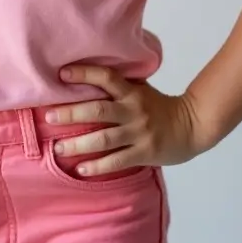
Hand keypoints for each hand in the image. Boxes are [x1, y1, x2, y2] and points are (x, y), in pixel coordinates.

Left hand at [46, 65, 206, 178]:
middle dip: (71, 113)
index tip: (62, 73)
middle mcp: (133, 110)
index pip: (107, 77)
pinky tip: (81, 169)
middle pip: (98, 110)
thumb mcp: (141, 89)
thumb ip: (120, 85)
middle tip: (49, 117)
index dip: (85, 74)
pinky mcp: (144, 152)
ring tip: (59, 148)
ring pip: (104, 139)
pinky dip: (97, 166)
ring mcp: (138, 132)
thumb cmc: (159, 106)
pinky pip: (117, 161)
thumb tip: (87, 76)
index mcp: (132, 91)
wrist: (192, 126)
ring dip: (78, 144)